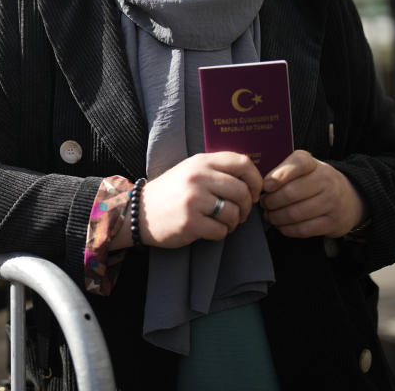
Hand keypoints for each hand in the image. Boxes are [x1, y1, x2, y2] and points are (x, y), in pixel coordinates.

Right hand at [136, 152, 262, 248]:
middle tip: (241, 213)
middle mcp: (197, 177)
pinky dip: (221, 233)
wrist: (138, 212)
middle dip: (247, 206)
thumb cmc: (170, 192)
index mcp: (200, 162)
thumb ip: (216, 170)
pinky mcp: (190, 222)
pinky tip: (210, 230)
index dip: (256, 179)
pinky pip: (221, 230)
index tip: (255, 192)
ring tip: (224, 222)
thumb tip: (252, 180)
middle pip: (242, 191)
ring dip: (234, 222)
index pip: (242, 163)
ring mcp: (193, 200)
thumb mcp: (190, 171)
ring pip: (234, 212)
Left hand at [260, 150, 366, 237]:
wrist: (350, 198)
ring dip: (276, 217)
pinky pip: (303, 229)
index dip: (279, 175)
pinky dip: (287, 229)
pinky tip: (281, 225)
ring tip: (270, 215)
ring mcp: (331, 202)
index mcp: (313, 164)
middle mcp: (326, 180)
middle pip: (290, 193)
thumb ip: (282, 171)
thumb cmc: (315, 182)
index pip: (298, 163)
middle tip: (263, 204)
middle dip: (270, 201)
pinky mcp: (333, 222)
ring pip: (295, 213)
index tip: (266, 185)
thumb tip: (258, 184)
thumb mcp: (303, 170)